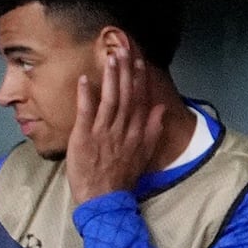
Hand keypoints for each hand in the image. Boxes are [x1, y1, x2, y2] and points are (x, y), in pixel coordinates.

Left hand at [57, 31, 181, 202]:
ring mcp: (103, 132)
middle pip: (126, 95)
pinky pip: (86, 113)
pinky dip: (86, 96)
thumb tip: (161, 108)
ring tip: (110, 57)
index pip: (140, 100)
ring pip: (110, 100)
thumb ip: (153, 130)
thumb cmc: (121, 178)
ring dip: (111, 78)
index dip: (140, 79)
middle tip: (123, 49)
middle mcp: (122, 129)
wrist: (104, 198)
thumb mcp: (144, 154)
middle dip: (126, 71)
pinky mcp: (85, 137)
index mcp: (137, 132)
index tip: (139, 61)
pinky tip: (86, 79)